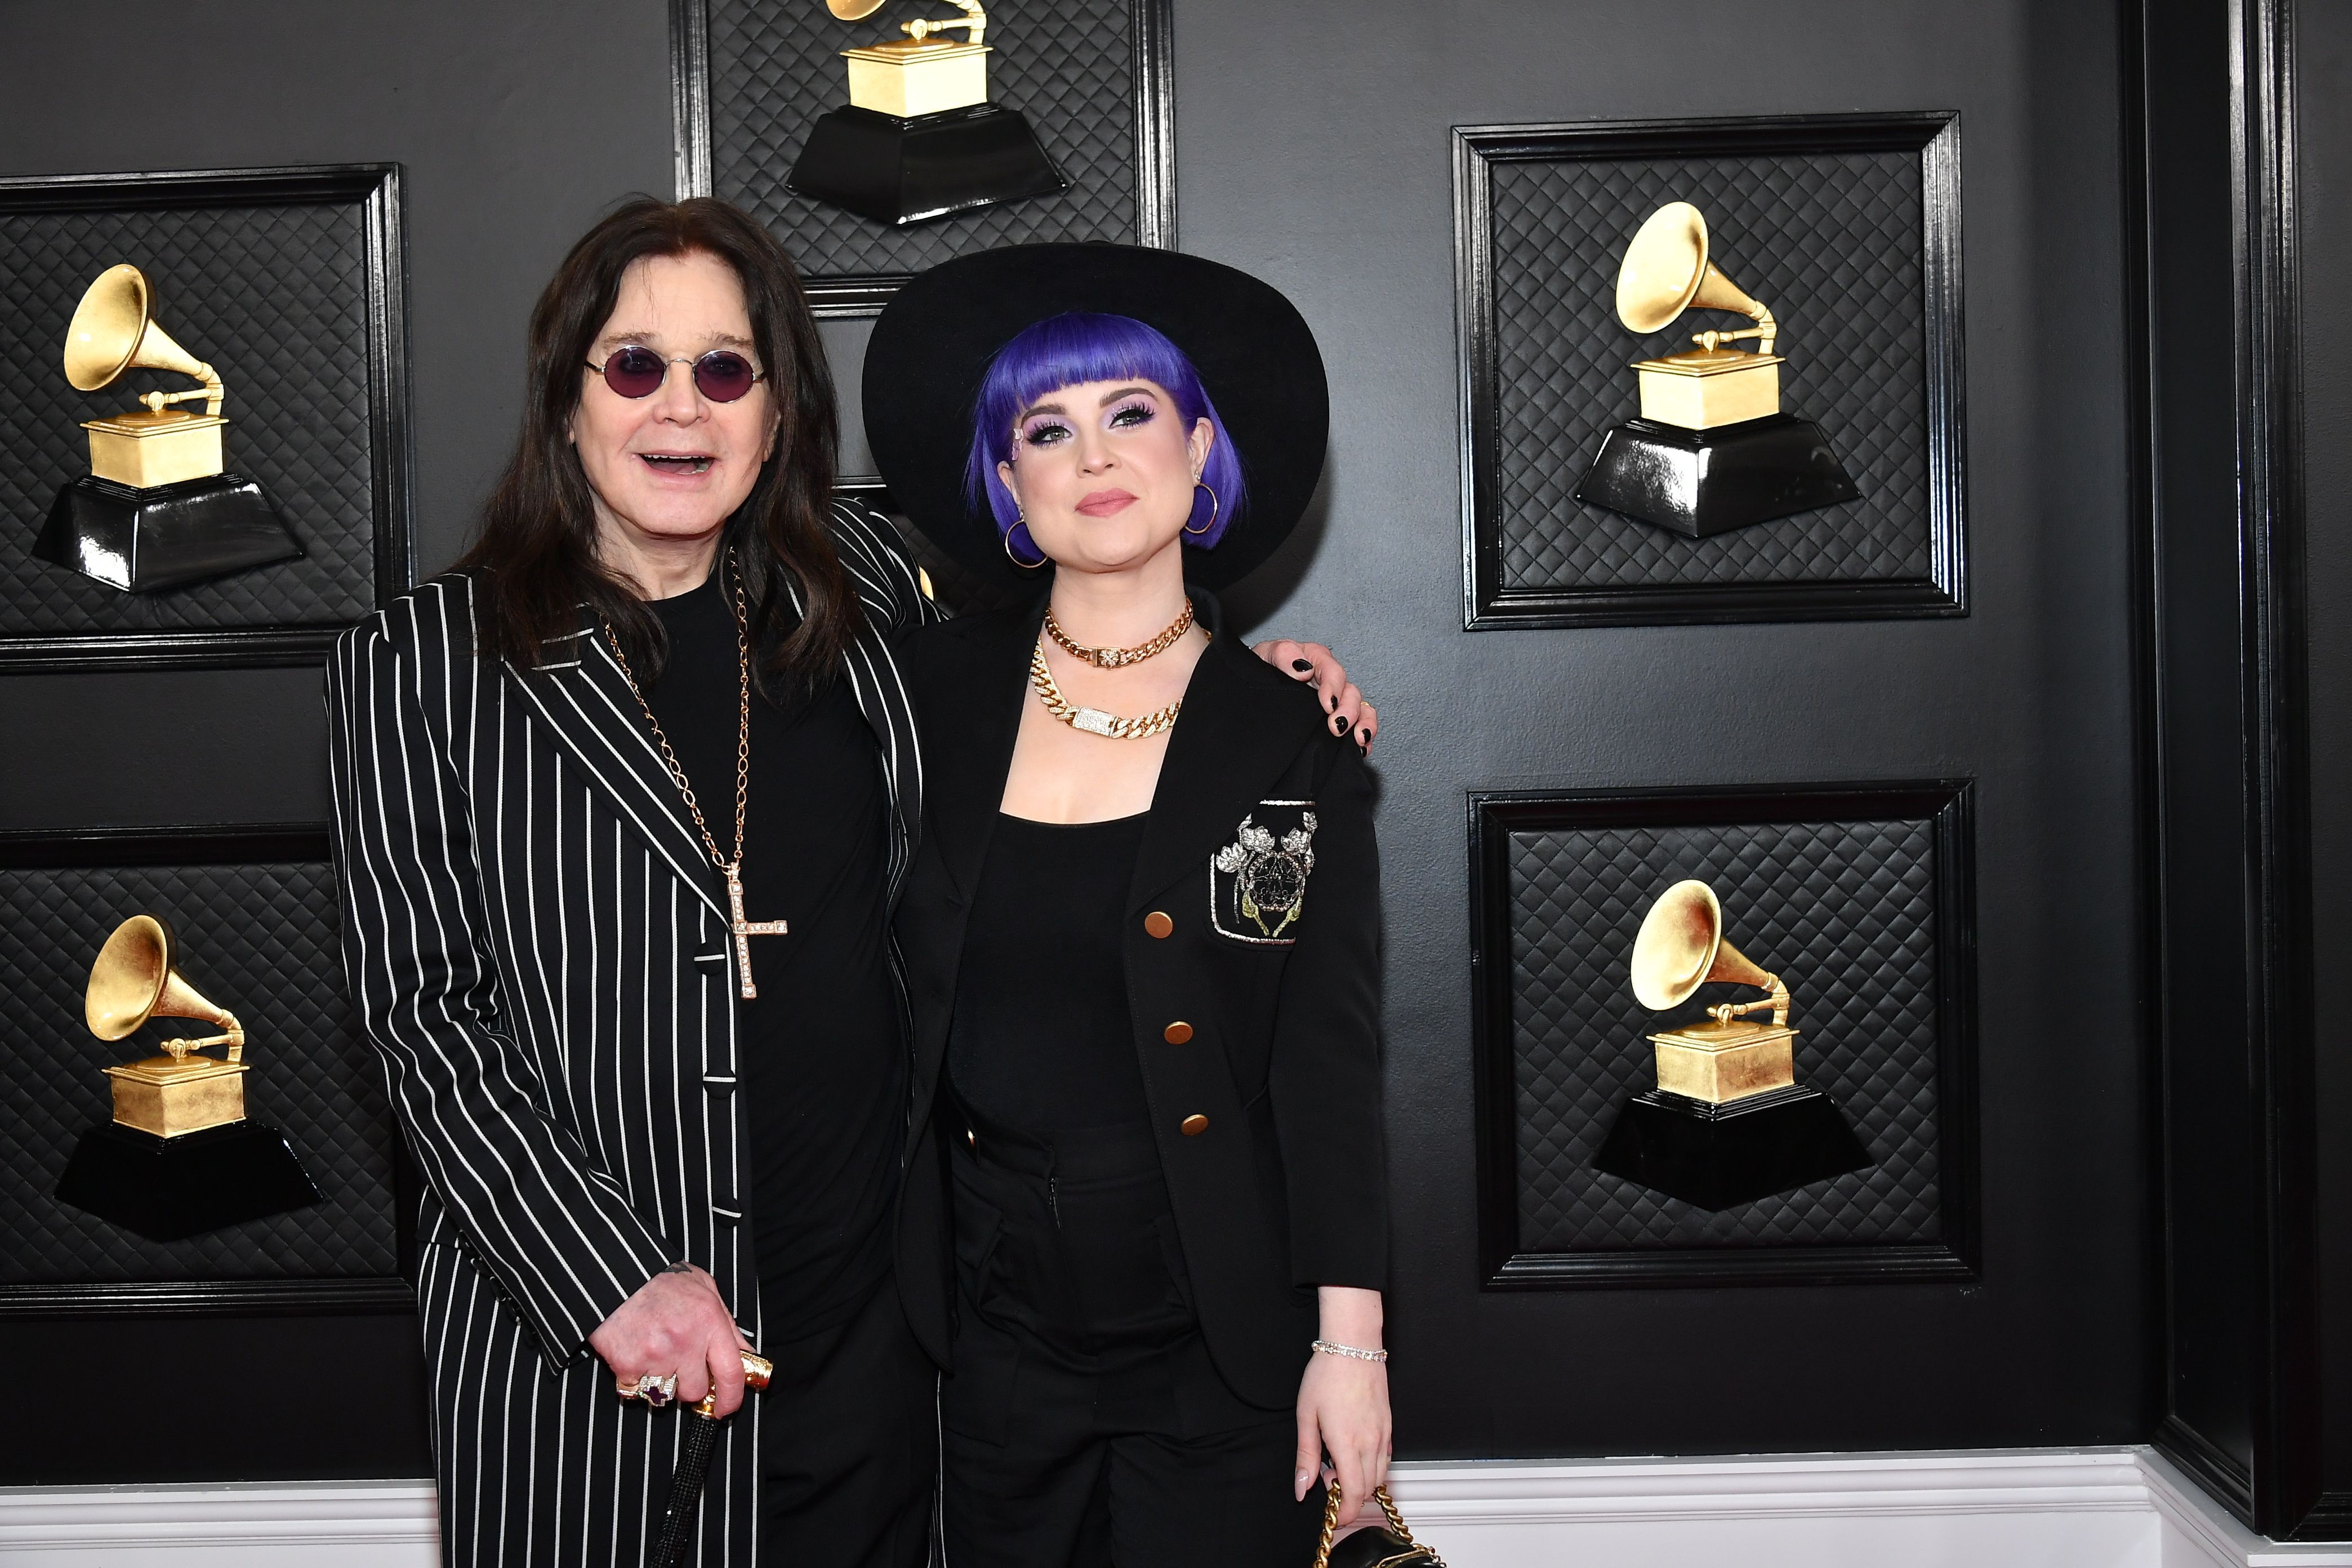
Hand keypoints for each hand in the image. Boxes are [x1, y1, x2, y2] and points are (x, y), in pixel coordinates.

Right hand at [588, 1264, 752, 1416]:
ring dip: (661, 1382)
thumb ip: (726, 1323)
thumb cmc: (662, 1279)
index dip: (732, 1398)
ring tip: (654, 1353)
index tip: (726, 1408)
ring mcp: (656, 1356)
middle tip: (679, 1368)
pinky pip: (636, 1390)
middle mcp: (686, 1342)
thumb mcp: (705, 1288)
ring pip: (665, 1393)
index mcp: (709, 1321)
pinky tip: (634, 1353)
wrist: (617, 1275)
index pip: (731, 1372)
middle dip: (690, 1386)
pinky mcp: (628, 1365)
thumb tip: (745, 1352)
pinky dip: (635, 1379)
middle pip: (695, 1392)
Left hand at [1252, 639, 1378, 755]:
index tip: (1328, 704)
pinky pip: (1359, 726)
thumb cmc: (1262, 668)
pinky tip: (1360, 748)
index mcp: (1315, 660)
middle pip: (1350, 692)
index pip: (1332, 671)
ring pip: (1361, 709)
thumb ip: (1283, 655)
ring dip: (1364, 723)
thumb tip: (1302, 670)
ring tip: (1359, 739)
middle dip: (1349, 710)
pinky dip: (1363, 736)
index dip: (1333, 687)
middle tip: (1337, 726)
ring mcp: (1336, 700)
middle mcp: (1330, 680)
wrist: (1254, 687)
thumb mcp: (1266, 654)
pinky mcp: (1337, 718)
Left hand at [1294, 1287, 1391, 1511]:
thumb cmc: (1326, 1375)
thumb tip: (1302, 1488)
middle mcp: (1370, 1443)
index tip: (1336, 1516)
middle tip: (1328, 1482)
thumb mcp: (1306, 1417)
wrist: (1352, 1346)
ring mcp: (1383, 1434)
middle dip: (1350, 1497)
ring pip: (1380, 1475)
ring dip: (1362, 1481)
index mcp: (1347, 1444)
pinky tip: (1354, 1452)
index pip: (1353, 1493)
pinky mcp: (1388, 1425)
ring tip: (1339, 1465)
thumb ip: (1305, 1457)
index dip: (1346, 1512)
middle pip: (1368, 1489)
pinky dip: (1372, 1466)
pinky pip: (1386, 1457)